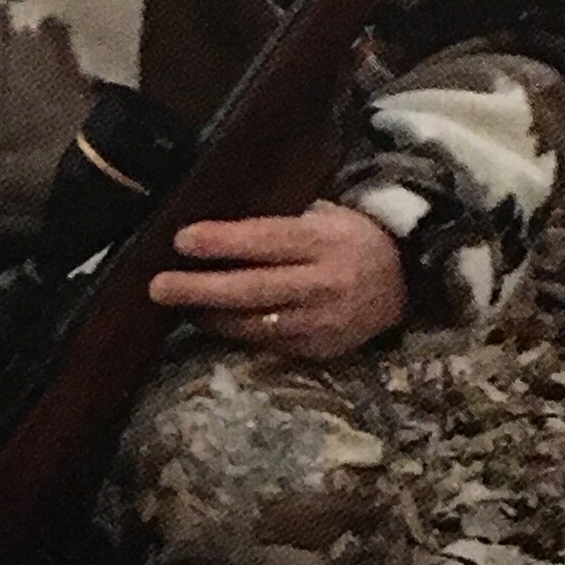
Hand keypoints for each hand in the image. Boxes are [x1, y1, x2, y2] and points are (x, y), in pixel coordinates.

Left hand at [148, 201, 406, 358]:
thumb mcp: (328, 214)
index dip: (222, 242)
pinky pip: (267, 344)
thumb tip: (219, 223)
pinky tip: (210, 321)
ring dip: (209, 316)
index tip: (181, 240)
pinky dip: (235, 333)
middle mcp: (323, 284)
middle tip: (157, 287)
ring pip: (254, 324)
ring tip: (175, 304)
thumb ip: (281, 221)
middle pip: (252, 289)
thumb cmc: (354, 238)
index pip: (266, 241)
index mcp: (324, 242)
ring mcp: (321, 322)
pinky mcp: (319, 350)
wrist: (408, 283)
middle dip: (199, 288)